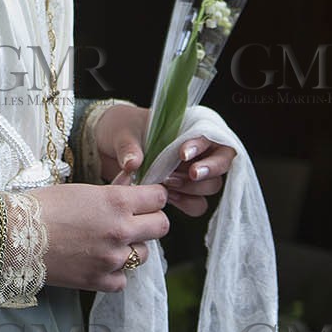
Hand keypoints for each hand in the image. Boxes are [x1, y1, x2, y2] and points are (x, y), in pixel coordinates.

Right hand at [30, 182, 170, 292]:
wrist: (15, 236)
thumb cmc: (43, 206)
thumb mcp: (82, 189)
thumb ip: (112, 191)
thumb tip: (131, 186)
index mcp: (116, 202)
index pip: (159, 198)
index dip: (153, 197)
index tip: (146, 199)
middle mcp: (121, 230)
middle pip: (161, 227)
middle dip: (151, 221)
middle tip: (136, 220)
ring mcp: (112, 258)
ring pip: (143, 255)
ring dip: (131, 248)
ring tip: (109, 242)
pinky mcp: (100, 280)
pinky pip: (123, 279)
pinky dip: (114, 272)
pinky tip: (98, 262)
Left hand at [92, 103, 236, 216]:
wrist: (110, 145)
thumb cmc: (123, 129)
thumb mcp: (123, 131)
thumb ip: (129, 147)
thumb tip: (132, 164)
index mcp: (189, 127)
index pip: (211, 135)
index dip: (202, 146)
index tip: (182, 154)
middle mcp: (198, 151)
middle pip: (221, 163)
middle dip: (205, 171)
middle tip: (181, 175)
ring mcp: (192, 172)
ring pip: (211, 186)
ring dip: (193, 189)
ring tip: (167, 184)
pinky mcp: (183, 192)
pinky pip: (197, 204)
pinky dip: (186, 204)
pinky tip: (168, 197)